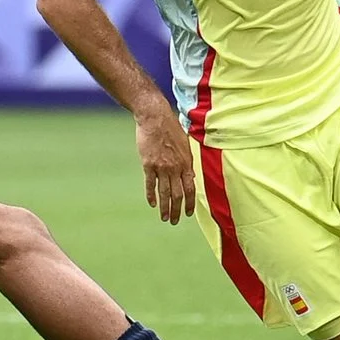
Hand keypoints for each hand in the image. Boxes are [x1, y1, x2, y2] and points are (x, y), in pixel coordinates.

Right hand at [136, 108, 194, 224]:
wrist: (155, 118)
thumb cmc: (171, 128)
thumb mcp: (185, 144)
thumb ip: (187, 161)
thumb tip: (191, 175)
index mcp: (186, 162)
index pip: (190, 188)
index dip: (189, 203)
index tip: (187, 213)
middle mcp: (175, 167)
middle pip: (177, 194)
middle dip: (176, 210)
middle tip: (174, 221)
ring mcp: (161, 167)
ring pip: (164, 192)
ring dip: (165, 207)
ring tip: (164, 218)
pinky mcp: (148, 165)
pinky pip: (150, 184)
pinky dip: (151, 195)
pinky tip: (152, 204)